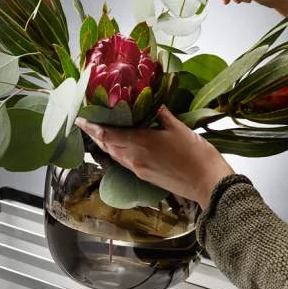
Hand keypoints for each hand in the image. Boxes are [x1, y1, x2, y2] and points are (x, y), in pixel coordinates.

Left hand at [74, 107, 233, 209]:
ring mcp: (138, 169)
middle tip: (88, 123)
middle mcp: (134, 157)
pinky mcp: (144, 176)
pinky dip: (118, 152)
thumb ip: (163, 116)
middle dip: (95, 134)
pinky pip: (124, 162)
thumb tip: (156, 106)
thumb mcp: (179, 128)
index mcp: (140, 142)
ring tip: (100, 132)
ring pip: (114, 154)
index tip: (81, 120)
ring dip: (105, 143)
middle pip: (106, 145)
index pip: (107, 134)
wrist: (206, 183)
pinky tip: (120, 145)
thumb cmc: (196, 154)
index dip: (92, 127)